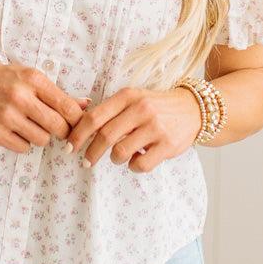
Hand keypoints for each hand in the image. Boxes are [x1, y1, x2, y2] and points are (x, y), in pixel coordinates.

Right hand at [0, 55, 89, 153]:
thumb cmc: (3, 79)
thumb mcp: (30, 77)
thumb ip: (58, 93)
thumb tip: (86, 104)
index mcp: (32, 79)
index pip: (67, 106)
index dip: (78, 119)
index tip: (78, 123)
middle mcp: (20, 97)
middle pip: (58, 126)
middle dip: (63, 131)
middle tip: (58, 128)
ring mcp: (6, 116)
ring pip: (42, 139)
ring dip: (42, 136)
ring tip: (32, 125)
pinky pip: (23, 148)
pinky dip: (24, 142)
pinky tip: (17, 130)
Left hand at [63, 86, 201, 171]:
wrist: (192, 109)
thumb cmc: (155, 106)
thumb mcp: (133, 99)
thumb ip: (110, 110)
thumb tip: (79, 128)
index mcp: (127, 96)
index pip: (95, 117)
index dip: (78, 134)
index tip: (70, 147)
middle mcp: (141, 109)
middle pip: (105, 136)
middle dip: (91, 152)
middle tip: (87, 161)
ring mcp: (155, 127)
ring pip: (121, 152)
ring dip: (114, 158)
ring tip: (118, 156)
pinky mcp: (168, 145)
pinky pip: (141, 164)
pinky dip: (134, 167)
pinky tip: (137, 160)